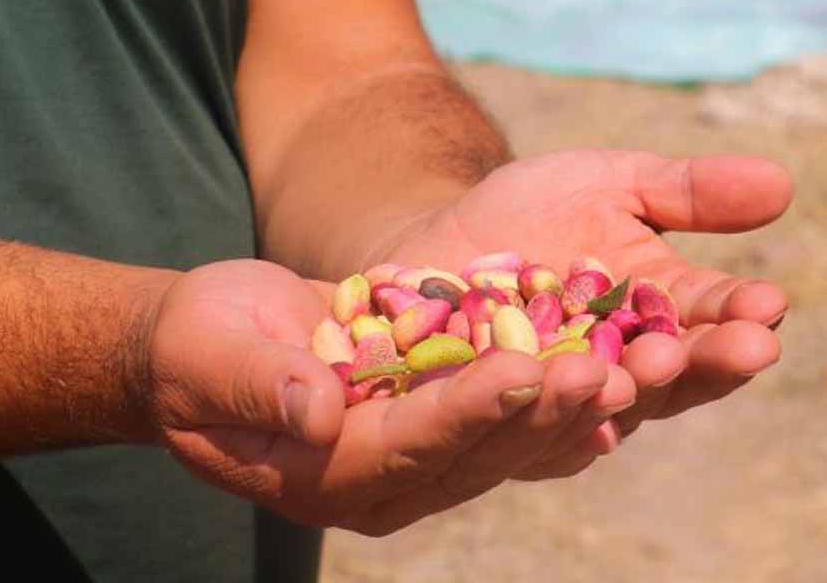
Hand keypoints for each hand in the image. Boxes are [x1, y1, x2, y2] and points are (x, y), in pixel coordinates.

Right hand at [143, 260, 632, 534]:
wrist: (218, 344)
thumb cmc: (199, 348)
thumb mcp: (209, 355)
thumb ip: (259, 384)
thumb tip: (317, 412)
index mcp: (324, 476)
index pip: (406, 448)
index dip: (465, 413)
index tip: (520, 371)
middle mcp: (384, 481)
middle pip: (474, 454)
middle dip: (539, 414)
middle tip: (603, 374)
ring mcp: (418, 456)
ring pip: (505, 441)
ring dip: (566, 409)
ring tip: (626, 369)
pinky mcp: (440, 420)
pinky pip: (507, 414)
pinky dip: (557, 393)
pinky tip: (612, 365)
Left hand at [368, 151, 792, 474]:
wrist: (434, 239)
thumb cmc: (535, 213)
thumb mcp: (610, 184)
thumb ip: (686, 191)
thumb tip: (784, 184)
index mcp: (665, 316)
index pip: (714, 321)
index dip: (742, 316)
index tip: (769, 304)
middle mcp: (626, 371)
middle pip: (675, 378)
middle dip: (704, 363)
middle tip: (734, 347)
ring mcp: (564, 403)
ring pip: (607, 410)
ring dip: (631, 389)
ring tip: (649, 364)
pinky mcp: (500, 421)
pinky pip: (525, 427)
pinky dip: (544, 413)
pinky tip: (561, 394)